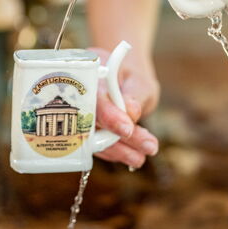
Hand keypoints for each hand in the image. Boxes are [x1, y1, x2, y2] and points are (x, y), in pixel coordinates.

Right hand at [90, 48, 159, 168]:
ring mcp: (80, 115)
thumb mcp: (139, 80)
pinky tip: (133, 154)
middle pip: (92, 124)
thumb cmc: (131, 74)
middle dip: (117, 141)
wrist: (121, 73)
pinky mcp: (86, 130)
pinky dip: (114, 151)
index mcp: (91, 77)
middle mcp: (80, 97)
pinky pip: (96, 144)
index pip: (95, 99)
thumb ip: (136, 95)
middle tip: (147, 147)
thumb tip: (131, 113)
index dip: (109, 116)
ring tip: (142, 156)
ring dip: (118, 150)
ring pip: (93, 139)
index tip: (128, 129)